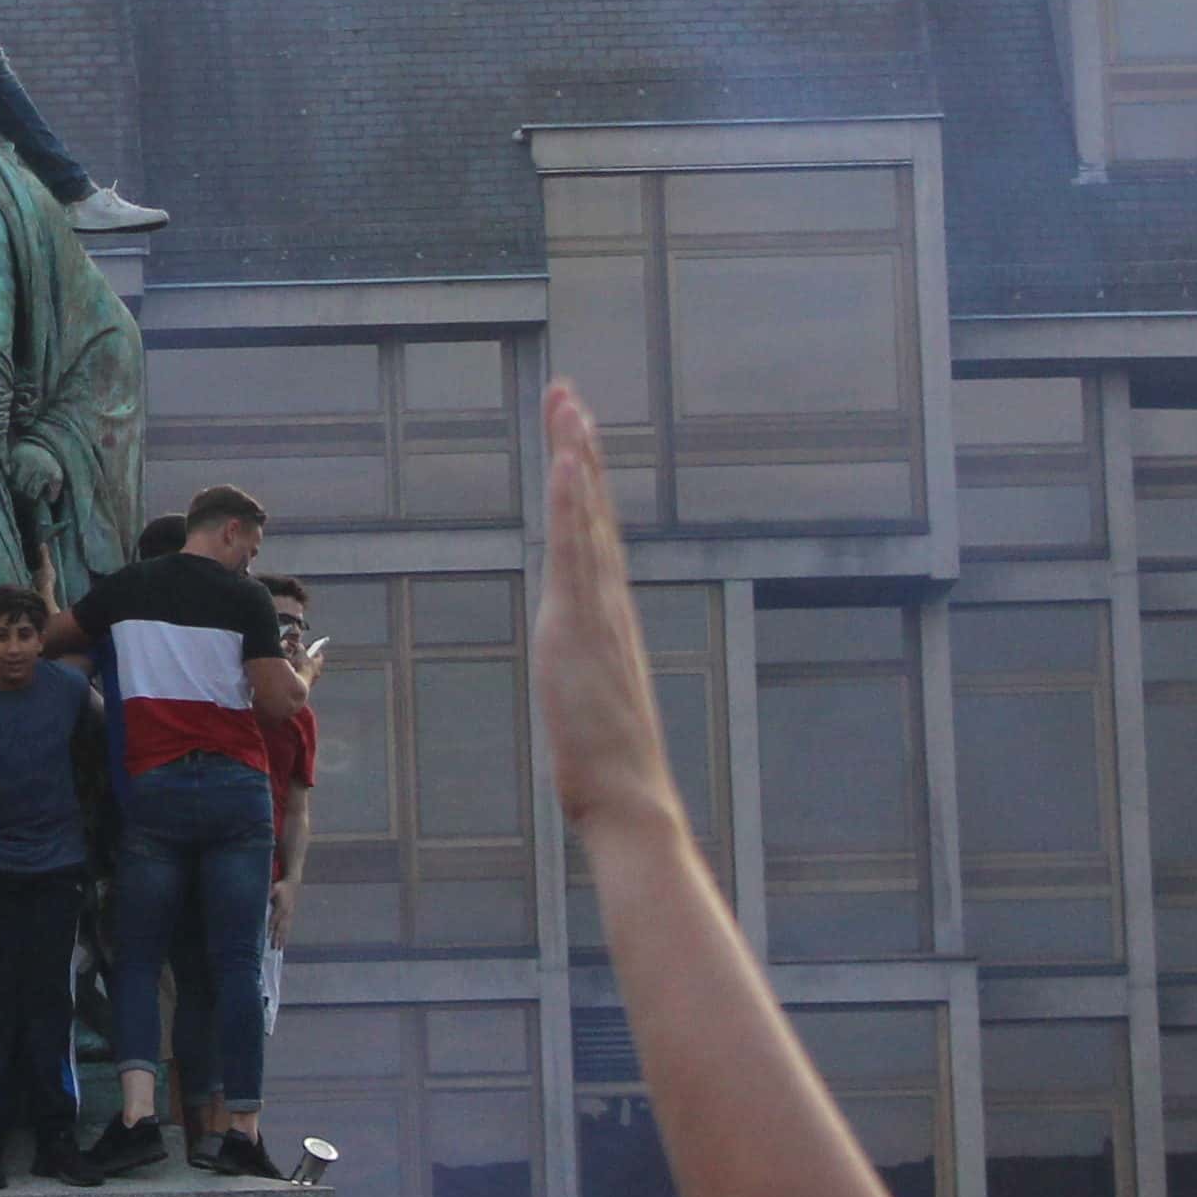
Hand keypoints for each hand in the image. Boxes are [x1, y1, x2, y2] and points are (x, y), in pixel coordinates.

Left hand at [267, 876, 300, 945]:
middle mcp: (286, 913)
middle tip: (274, 948)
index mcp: (282, 907)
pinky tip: (284, 942)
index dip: (270, 928)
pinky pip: (288, 928)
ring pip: (285, 930)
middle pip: (280, 928)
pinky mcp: (291, 916)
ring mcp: (290, 915)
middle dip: (277, 938)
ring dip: (282, 940)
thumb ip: (268, 894)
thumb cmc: (281, 886)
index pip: (274, 920)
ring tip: (279, 949)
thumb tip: (261, 899)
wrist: (293, 884)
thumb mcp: (274, 888)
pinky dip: (286, 936)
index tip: (266, 937)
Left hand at [537, 384, 688, 854]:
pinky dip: (571, 502)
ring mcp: (598, 611)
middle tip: (568, 394)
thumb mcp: (587, 708)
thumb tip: (574, 676)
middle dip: (579, 450)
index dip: (583, 487)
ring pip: (587, 519)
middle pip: (592, 512)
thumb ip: (583, 679)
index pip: (593, 539)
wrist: (631, 802)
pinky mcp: (580, 625)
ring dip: (575, 456)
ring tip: (568, 403)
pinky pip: (575, 550)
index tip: (573, 437)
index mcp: (606, 621)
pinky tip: (565, 461)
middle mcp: (608, 605)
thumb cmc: (609, 769)